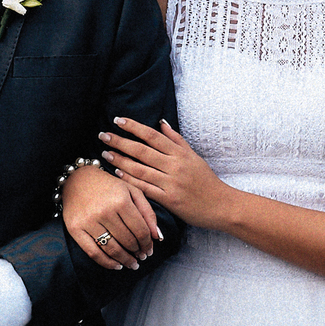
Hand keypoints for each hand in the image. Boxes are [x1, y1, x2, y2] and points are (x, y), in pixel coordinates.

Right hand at [61, 164, 158, 270]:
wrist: (76, 179)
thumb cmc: (109, 186)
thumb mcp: (132, 191)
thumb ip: (148, 213)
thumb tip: (158, 237)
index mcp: (121, 200)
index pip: (140, 230)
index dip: (147, 244)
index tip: (149, 250)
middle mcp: (105, 211)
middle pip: (127, 241)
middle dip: (137, 252)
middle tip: (141, 257)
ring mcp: (88, 221)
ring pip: (112, 249)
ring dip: (125, 260)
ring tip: (132, 264)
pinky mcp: (75, 228)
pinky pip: (93, 252)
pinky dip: (107, 263)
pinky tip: (116, 265)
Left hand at [100, 117, 227, 229]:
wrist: (221, 205)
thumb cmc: (206, 180)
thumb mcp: (194, 156)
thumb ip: (176, 140)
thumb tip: (161, 122)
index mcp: (180, 153)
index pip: (152, 135)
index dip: (133, 127)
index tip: (117, 120)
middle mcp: (175, 166)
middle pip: (142, 150)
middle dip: (120, 141)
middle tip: (103, 135)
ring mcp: (171, 183)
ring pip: (140, 169)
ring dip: (120, 160)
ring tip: (105, 153)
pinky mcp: (169, 200)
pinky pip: (145, 188)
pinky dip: (130, 181)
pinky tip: (117, 174)